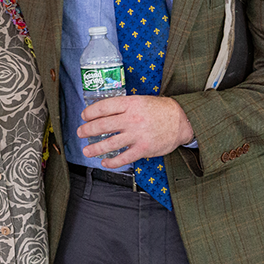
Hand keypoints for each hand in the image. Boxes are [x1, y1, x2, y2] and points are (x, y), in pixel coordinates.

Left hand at [77, 95, 193, 167]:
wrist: (182, 120)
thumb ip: (123, 106)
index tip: (84, 116)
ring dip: (95, 148)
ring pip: (110, 143)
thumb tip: (103, 112)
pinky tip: (105, 162)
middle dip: (87, 130)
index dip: (90, 112)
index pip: (103, 107)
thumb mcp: (140, 100)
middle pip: (103, 125)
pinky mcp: (143, 149)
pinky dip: (112, 162)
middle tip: (81, 132)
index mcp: (130, 104)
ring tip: (86, 151)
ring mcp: (137, 135)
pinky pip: (123, 158)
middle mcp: (131, 119)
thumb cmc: (160, 109)